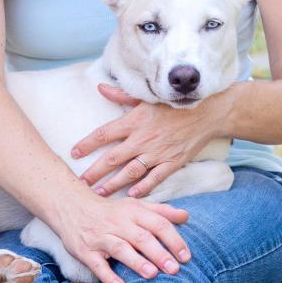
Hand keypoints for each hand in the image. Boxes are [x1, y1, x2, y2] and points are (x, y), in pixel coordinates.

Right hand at [53, 189, 190, 282]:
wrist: (71, 207)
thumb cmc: (110, 210)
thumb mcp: (135, 205)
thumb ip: (161, 211)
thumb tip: (186, 216)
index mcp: (133, 212)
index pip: (157, 223)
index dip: (173, 239)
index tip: (185, 256)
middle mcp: (117, 223)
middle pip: (141, 237)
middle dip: (158, 253)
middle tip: (174, 269)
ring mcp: (100, 237)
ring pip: (120, 248)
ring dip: (136, 261)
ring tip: (152, 274)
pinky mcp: (86, 251)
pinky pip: (97, 264)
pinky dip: (108, 275)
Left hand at [72, 83, 226, 197]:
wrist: (207, 111)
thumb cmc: (174, 102)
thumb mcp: (146, 96)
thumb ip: (121, 94)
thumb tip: (100, 87)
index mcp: (134, 120)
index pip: (103, 134)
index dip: (86, 144)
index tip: (73, 153)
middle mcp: (143, 138)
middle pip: (112, 158)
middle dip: (94, 172)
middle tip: (81, 183)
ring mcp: (158, 152)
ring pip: (130, 172)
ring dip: (113, 184)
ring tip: (99, 193)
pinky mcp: (173, 162)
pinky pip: (155, 178)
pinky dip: (143, 188)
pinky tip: (132, 195)